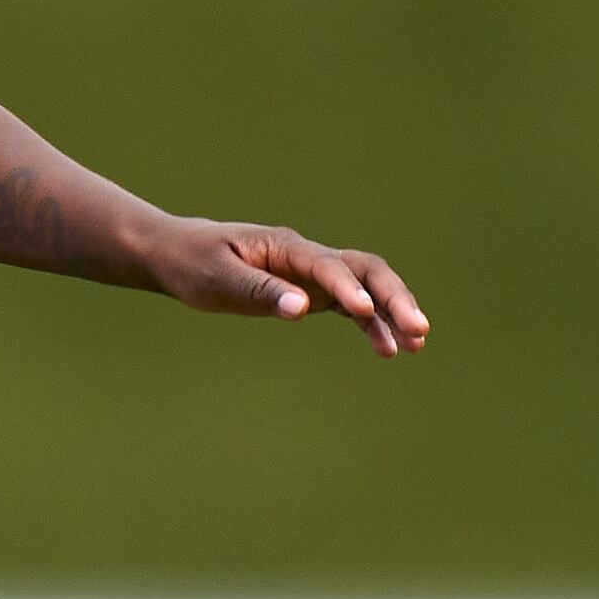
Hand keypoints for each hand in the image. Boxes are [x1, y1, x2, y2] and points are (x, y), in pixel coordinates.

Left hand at [148, 219, 425, 356]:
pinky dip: (371, 325)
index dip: (346, 287)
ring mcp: (313, 275)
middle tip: (418, 328)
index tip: (361, 311)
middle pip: (364, 270)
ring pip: (366, 287)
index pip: (327, 265)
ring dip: (392, 312)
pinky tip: (390, 350)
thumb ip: (259, 292)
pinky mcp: (312, 292)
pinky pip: (351, 308)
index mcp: (285, 247)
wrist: (180, 255)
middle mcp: (307, 258)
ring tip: (417, 343)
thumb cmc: (193, 263)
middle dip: (393, 298)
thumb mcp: (217, 279)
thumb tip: (301, 309)